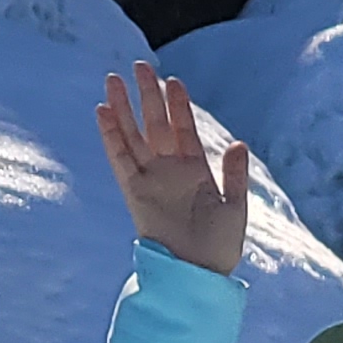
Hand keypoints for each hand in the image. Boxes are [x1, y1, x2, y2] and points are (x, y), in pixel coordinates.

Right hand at [96, 60, 250, 275]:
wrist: (196, 276)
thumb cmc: (219, 248)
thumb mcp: (234, 207)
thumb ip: (235, 176)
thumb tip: (239, 144)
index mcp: (195, 171)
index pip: (183, 129)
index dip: (178, 105)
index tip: (173, 81)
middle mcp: (169, 171)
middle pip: (155, 125)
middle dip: (147, 96)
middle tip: (139, 66)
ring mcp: (150, 180)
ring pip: (133, 136)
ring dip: (123, 109)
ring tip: (113, 80)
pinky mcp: (134, 192)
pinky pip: (119, 158)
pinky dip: (111, 136)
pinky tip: (103, 112)